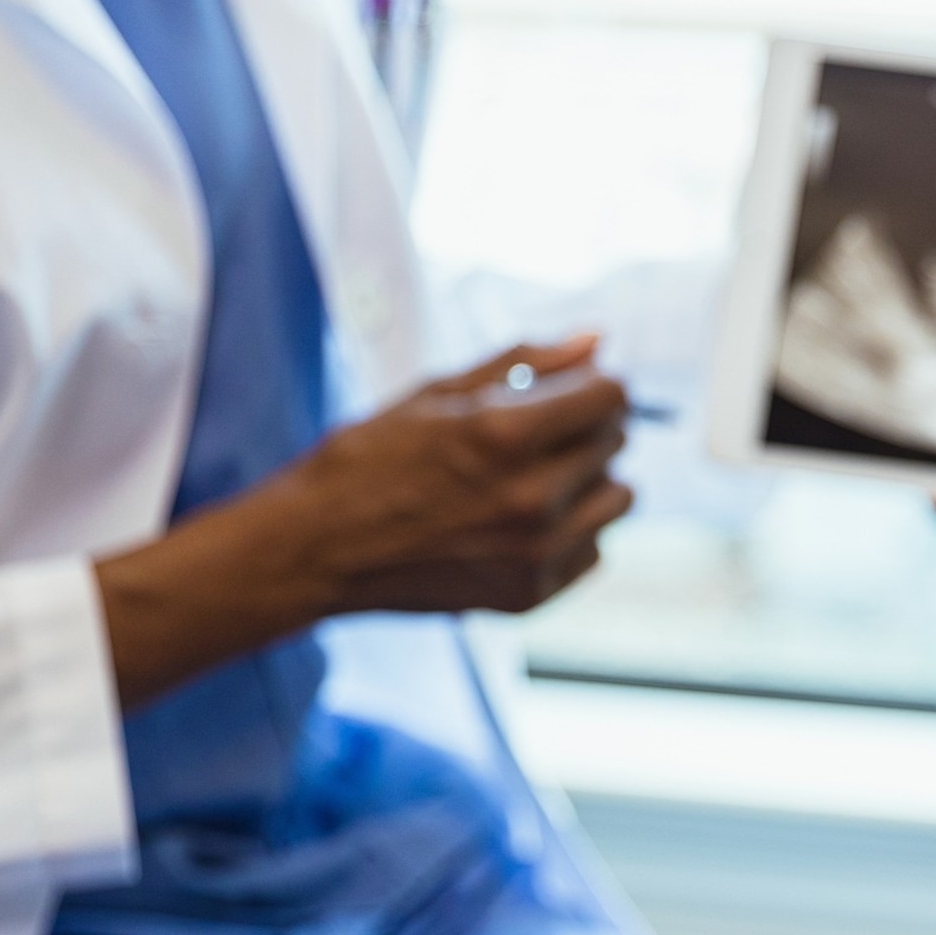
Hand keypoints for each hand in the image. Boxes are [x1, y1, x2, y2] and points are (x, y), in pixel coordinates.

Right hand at [94, 336, 634, 708]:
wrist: (318, 548)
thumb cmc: (368, 461)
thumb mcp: (438, 394)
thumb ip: (526, 364)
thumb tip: (595, 340)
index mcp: (507, 436)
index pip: (610, 397)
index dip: (596, 385)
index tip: (578, 388)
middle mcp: (532, 499)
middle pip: (615, 444)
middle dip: (585, 427)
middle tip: (537, 433)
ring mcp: (536, 553)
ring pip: (618, 499)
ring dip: (589, 481)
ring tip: (535, 477)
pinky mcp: (531, 594)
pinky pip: (593, 549)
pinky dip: (571, 531)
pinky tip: (520, 522)